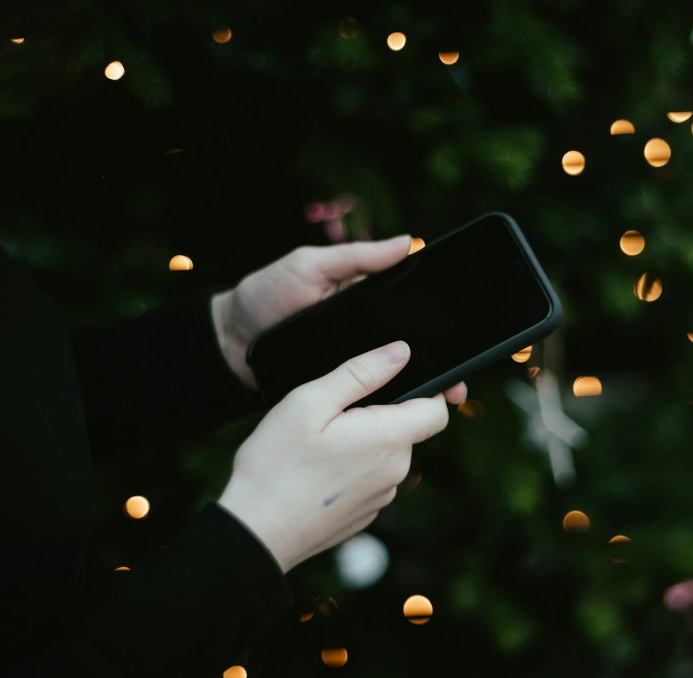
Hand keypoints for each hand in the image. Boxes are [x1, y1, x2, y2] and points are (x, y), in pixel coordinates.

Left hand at [211, 235, 466, 403]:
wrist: (226, 341)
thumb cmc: (266, 293)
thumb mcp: (311, 264)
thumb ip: (357, 257)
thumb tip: (409, 243)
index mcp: (367, 301)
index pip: (414, 312)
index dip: (440, 326)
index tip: (466, 339)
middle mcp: (365, 336)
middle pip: (411, 352)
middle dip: (439, 367)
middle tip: (459, 384)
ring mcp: (352, 366)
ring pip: (393, 381)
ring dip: (416, 392)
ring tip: (439, 403)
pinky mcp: (336, 391)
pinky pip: (365, 400)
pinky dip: (382, 409)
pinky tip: (401, 418)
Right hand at [218, 340, 448, 572]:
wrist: (255, 530)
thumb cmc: (276, 464)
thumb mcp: (310, 402)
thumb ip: (360, 373)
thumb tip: (400, 353)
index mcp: (388, 439)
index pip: (437, 411)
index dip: (430, 392)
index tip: (403, 382)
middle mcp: (394, 472)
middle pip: (407, 430)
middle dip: (379, 414)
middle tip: (332, 416)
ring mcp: (381, 498)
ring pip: (386, 455)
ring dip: (364, 443)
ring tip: (318, 446)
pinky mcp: (364, 514)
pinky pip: (369, 479)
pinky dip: (352, 469)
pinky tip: (317, 472)